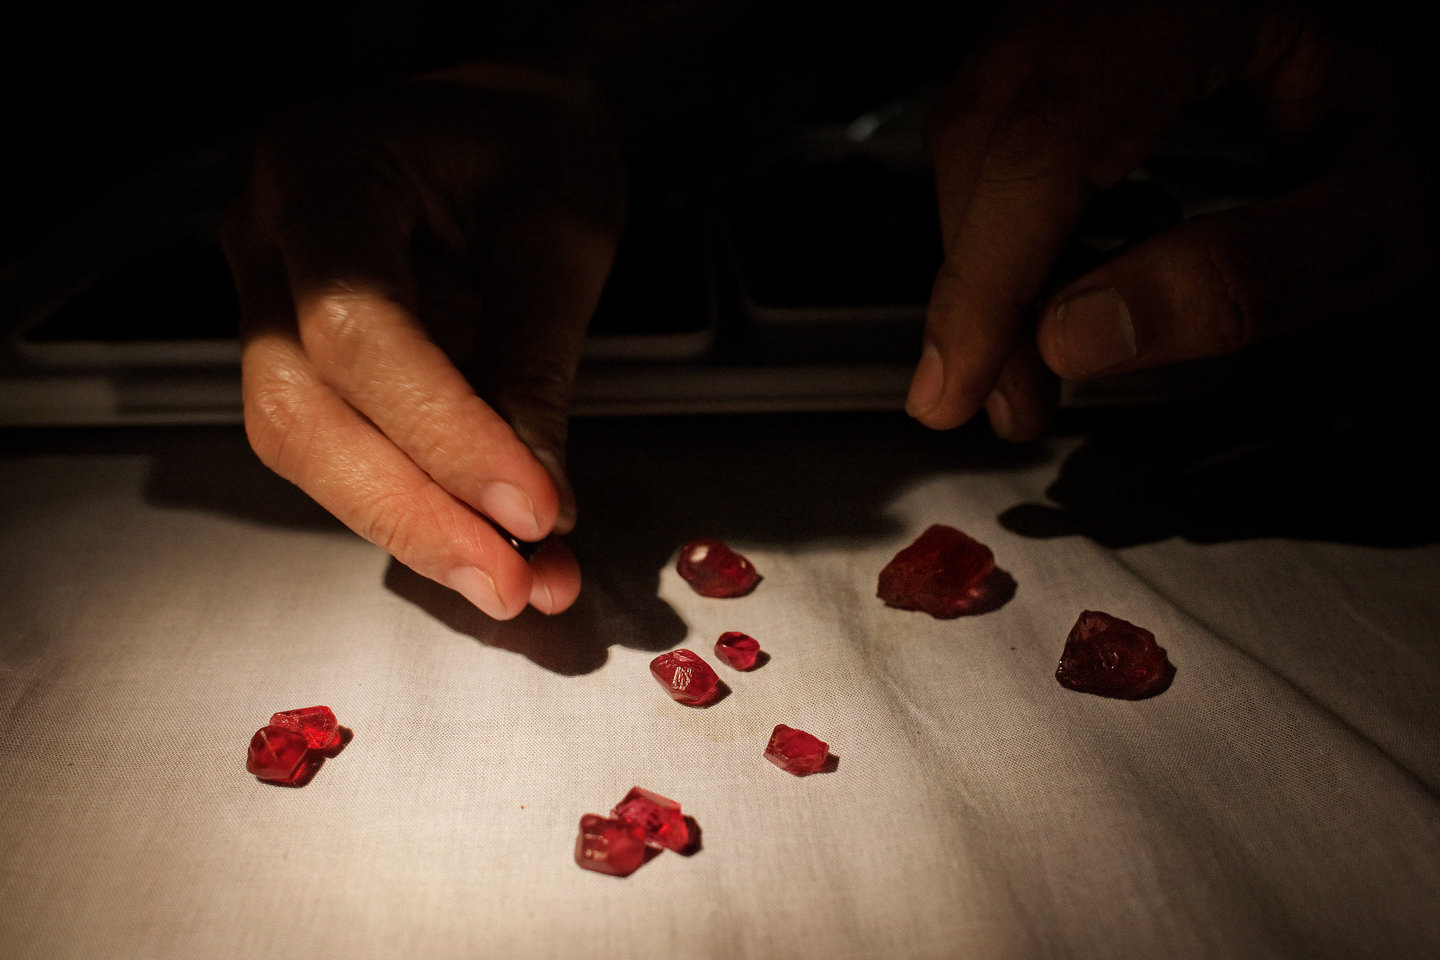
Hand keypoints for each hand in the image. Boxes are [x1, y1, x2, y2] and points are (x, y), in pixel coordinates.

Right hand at [223, 64, 624, 617]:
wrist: (499, 118)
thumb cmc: (530, 142)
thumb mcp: (562, 228)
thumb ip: (537, 361)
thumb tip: (535, 505)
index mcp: (325, 175)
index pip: (358, 328)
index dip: (444, 432)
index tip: (531, 506)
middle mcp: (269, 242)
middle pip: (302, 410)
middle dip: (413, 512)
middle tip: (514, 582)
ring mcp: (268, 301)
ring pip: (305, 446)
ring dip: (414, 528)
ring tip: (516, 580)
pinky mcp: (300, 355)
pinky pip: (339, 448)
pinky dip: (415, 506)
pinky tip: (486, 545)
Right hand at [908, 0, 1434, 438]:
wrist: (1392, 54)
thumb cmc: (1397, 111)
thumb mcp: (1381, 213)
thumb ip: (1253, 276)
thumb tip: (1083, 336)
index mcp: (1204, 1)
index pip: (1049, 142)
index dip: (989, 277)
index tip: (961, 383)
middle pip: (992, 134)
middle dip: (983, 288)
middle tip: (1010, 392)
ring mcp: (1087, 1)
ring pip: (978, 130)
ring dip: (990, 260)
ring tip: (1041, 346)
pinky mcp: (1071, 33)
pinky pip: (1002, 121)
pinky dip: (1013, 218)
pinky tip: (1073, 268)